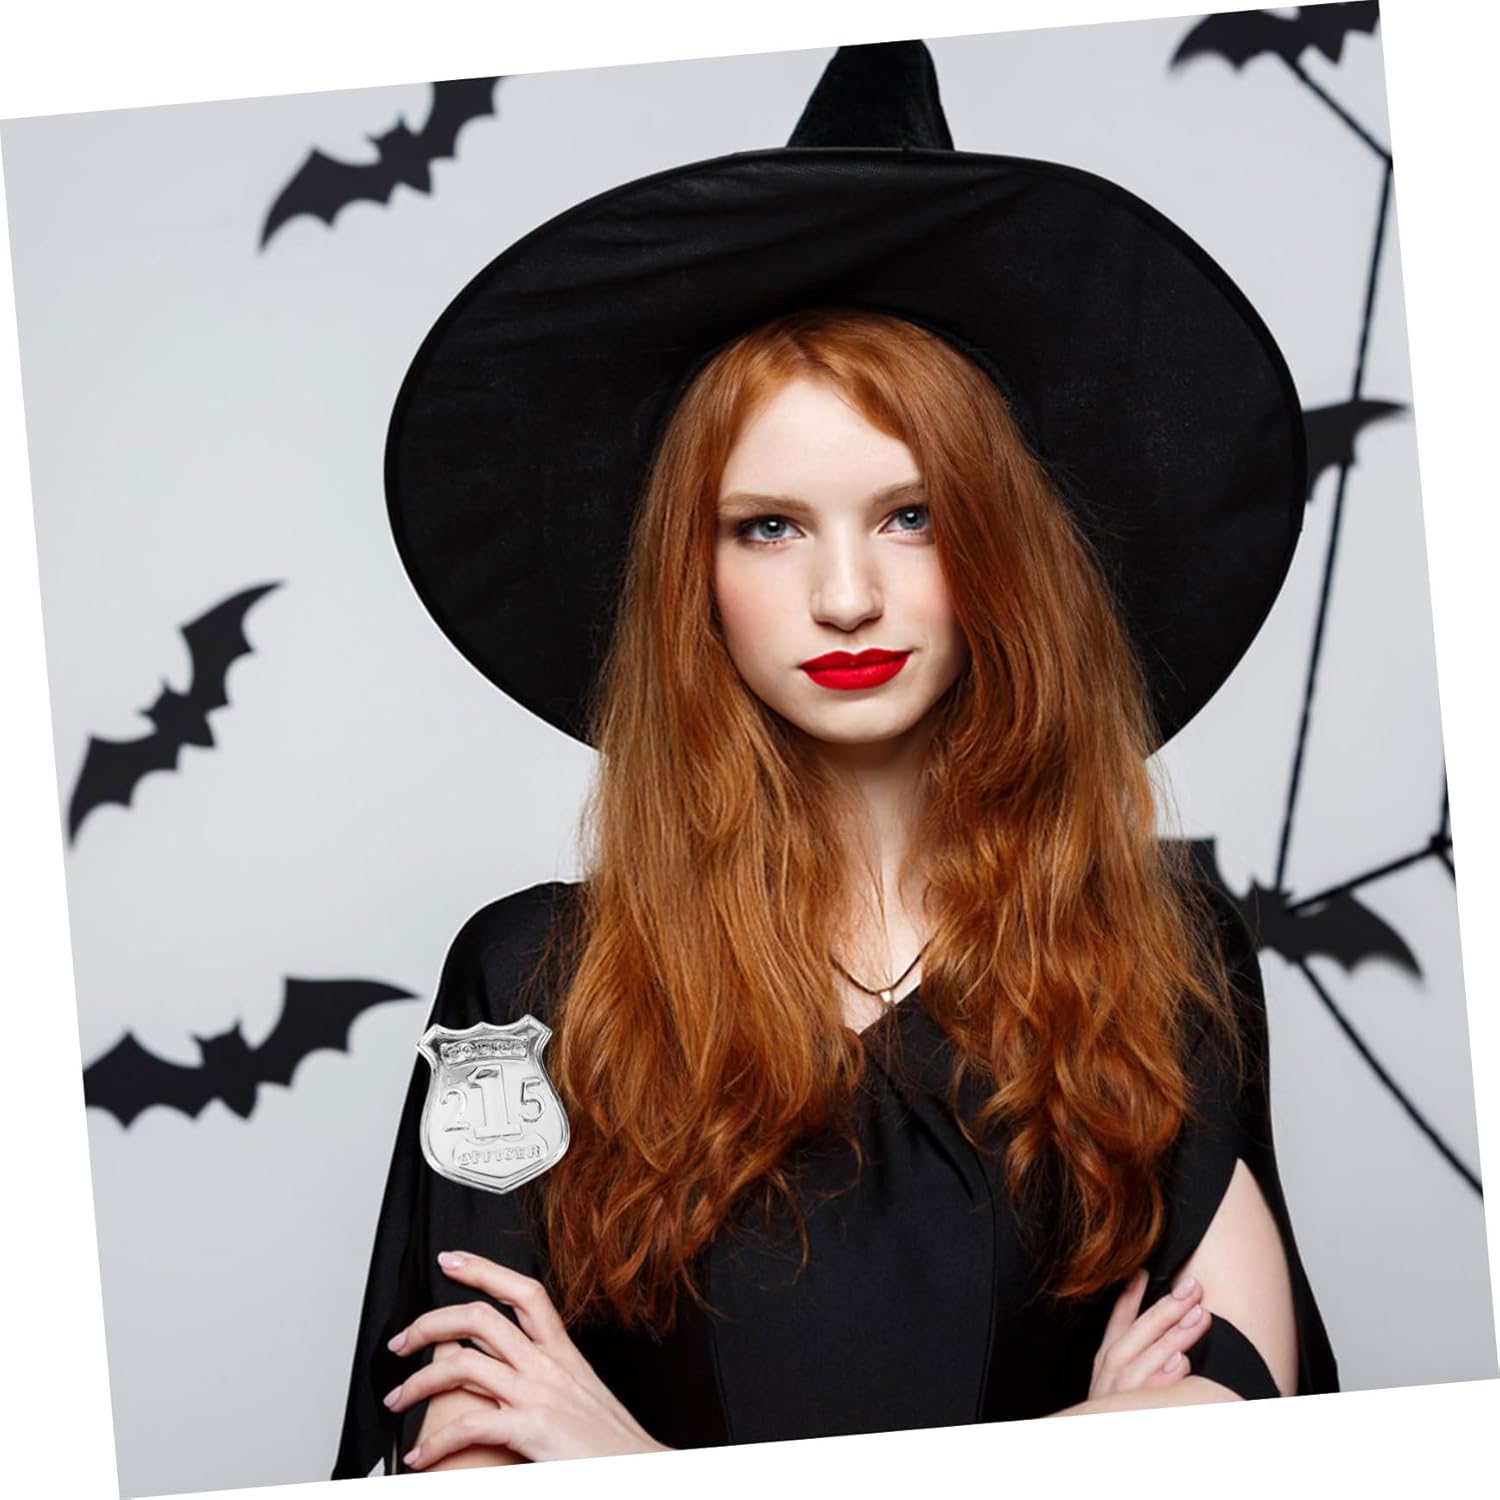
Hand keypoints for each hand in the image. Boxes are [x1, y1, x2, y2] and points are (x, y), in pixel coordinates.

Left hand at [384, 1250, 669, 1466]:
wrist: (643, 1470)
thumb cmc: (610, 1443)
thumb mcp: (581, 1395)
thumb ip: (547, 1379)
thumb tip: (510, 1378)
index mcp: (562, 1353)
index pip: (523, 1292)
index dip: (484, 1269)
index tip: (452, 1261)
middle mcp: (547, 1364)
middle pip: (481, 1318)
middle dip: (430, 1322)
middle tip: (401, 1340)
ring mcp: (538, 1393)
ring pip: (464, 1363)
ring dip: (418, 1380)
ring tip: (397, 1398)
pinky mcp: (532, 1428)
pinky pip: (469, 1425)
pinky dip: (434, 1441)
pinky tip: (421, 1455)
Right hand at [1088, 1268, 1211, 1400]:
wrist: (1094, 1443)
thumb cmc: (1115, 1408)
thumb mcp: (1112, 1376)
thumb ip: (1135, 1349)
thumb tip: (1164, 1327)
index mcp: (1106, 1357)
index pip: (1120, 1319)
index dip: (1131, 1293)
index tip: (1146, 1269)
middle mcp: (1111, 1370)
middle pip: (1140, 1332)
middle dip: (1167, 1308)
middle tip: (1192, 1287)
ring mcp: (1122, 1392)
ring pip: (1151, 1357)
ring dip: (1175, 1335)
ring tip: (1199, 1316)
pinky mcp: (1134, 1411)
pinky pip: (1154, 1393)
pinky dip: (1166, 1377)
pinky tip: (1183, 1361)